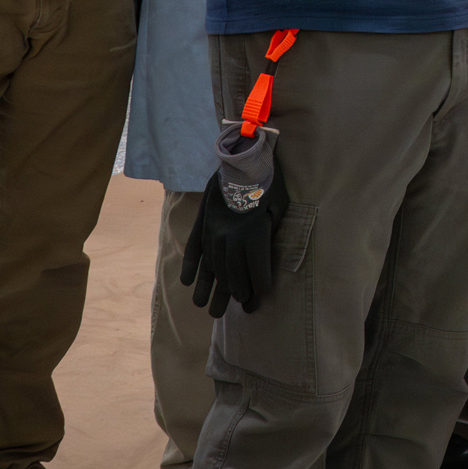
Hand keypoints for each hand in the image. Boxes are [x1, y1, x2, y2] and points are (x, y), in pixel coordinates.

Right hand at [180, 154, 287, 318]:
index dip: (257, 291)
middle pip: (232, 275)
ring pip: (211, 267)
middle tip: (229, 311)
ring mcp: (213, 231)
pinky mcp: (203, 222)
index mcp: (255, 236)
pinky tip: (188, 282)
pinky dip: (191, 266)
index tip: (255, 304)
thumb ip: (270, 235)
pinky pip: (194, 249)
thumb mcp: (279, 208)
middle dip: (233, 295)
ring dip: (209, 288)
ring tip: (205, 307)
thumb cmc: (269, 182)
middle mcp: (231, 238)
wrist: (242, 157)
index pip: (256, 273)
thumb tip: (263, 260)